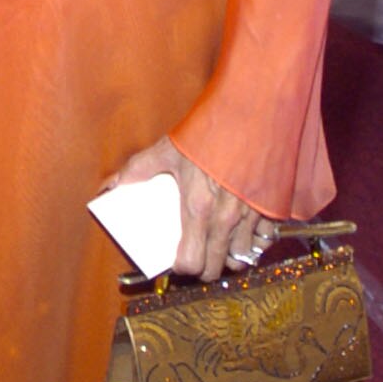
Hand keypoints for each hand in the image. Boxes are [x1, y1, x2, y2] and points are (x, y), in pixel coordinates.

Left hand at [99, 136, 277, 283]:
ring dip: (229, 258)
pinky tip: (245, 234)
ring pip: (241, 259)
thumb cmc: (209, 130)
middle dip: (204, 268)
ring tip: (220, 247)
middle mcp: (226, 219)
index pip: (190, 263)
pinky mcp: (272, 208)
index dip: (181, 267)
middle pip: (215, 269)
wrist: (253, 112)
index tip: (177, 259)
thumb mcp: (168, 149)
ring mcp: (251, 215)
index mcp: (197, 208)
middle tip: (197, 257)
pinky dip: (255, 243)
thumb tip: (110, 186)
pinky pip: (265, 241)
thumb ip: (138, 169)